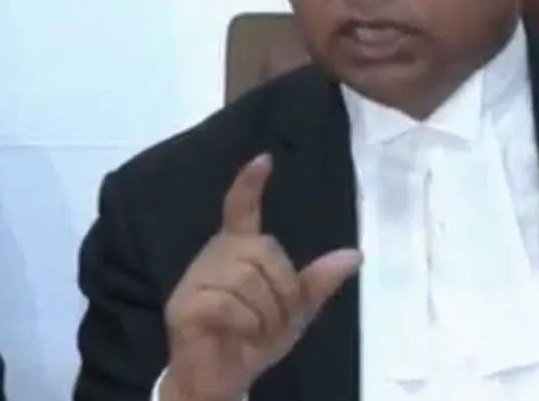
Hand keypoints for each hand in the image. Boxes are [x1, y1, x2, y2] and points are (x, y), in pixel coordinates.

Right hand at [160, 153, 361, 400]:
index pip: (240, 209)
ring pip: (247, 279)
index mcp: (237, 251)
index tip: (264, 160)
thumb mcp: (293, 313)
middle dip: (283, 291)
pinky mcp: (183, 306)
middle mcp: (214, 257)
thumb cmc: (252, 340)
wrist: (221, 380)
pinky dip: (245, 325)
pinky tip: (239, 335)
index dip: (249, 185)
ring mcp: (195, 280)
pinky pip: (228, 304)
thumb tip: (355, 254)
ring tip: (256, 333)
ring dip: (265, 314)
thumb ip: (317, 283)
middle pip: (263, 251)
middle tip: (276, 321)